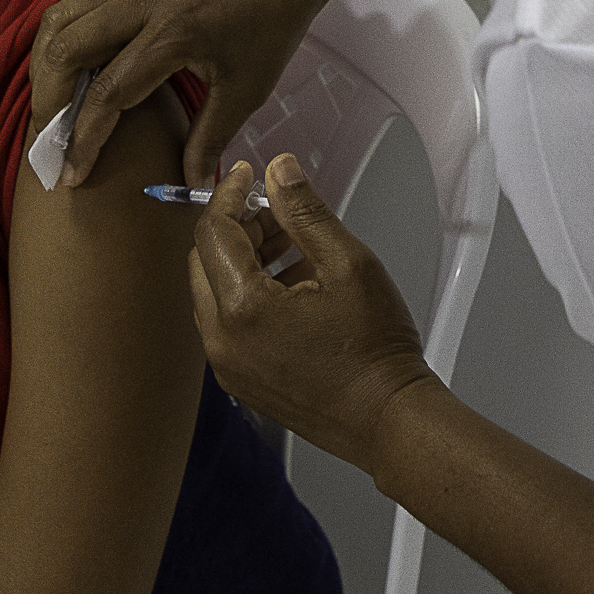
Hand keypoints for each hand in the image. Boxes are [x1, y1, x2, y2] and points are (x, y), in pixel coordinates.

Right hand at [35, 0, 325, 188]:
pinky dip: (57, 38)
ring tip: (50, 111)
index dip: (83, 139)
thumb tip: (190, 184)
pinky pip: (73, 6)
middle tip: (46, 145)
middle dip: (48, 104)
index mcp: (172, 34)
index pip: (108, 93)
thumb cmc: (269, 25)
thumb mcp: (246, 90)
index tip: (69, 174)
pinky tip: (63, 69)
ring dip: (46, 68)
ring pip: (59, 22)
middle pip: (65, 52)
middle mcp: (141, 6)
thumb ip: (211, 139)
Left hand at [188, 153, 435, 469]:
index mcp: (242, 309)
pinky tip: (293, 286)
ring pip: (214, 292)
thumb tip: (280, 172)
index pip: (212, 230)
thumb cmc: (375, 354)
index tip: (248, 175)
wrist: (388, 421)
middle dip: (237, 227)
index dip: (229, 193)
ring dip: (244, 260)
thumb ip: (306, 212)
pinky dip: (248, 295)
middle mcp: (223, 341)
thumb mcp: (348, 264)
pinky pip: (228, 324)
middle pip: (205, 260)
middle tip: (278, 213)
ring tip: (295, 247)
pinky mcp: (242, 381)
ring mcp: (229, 366)